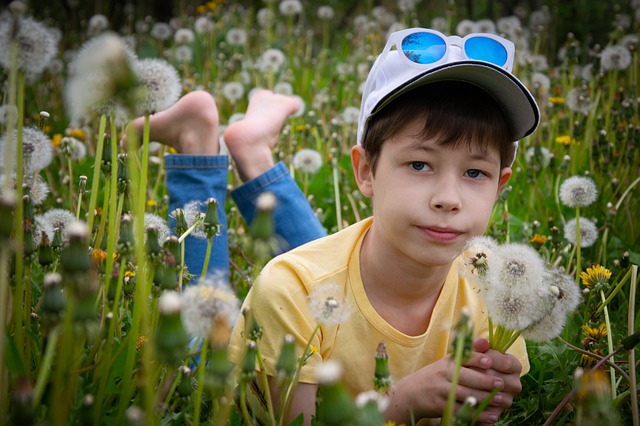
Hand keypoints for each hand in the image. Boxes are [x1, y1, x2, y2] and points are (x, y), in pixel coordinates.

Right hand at [385, 346, 514, 424]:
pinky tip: (491, 416)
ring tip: (500, 400)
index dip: (476, 359)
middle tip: (502, 384)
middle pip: (466, 377)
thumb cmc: (436, 376)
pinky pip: (462, 411)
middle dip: (485, 381)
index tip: (490, 361)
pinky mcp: (440, 406)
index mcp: (448, 361)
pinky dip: (478, 415)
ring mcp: (441, 390)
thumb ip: (468, 353)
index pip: (463, 357)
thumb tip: (486, 341)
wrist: (411, 393)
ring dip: (484, 398)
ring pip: (465, 394)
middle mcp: (443, 373)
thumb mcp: (449, 362)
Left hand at [466, 338, 522, 424]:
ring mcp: (507, 400)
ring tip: (461, 385)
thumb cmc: (474, 365)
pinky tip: (464, 398)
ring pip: (493, 396)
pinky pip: (487, 410)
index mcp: (514, 366)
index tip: (477, 358)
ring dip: (477, 390)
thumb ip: (478, 347)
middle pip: (499, 380)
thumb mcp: (474, 354)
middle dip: (480, 375)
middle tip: (463, 372)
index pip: (506, 362)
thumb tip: (482, 341)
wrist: (467, 385)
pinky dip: (475, 404)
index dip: (490, 359)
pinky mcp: (497, 413)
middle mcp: (515, 384)